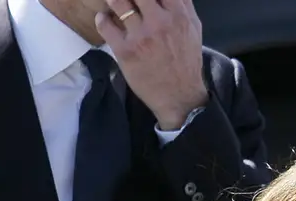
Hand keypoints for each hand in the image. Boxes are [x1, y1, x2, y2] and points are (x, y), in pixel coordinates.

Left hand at [95, 0, 208, 129]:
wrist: (180, 96)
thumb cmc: (186, 61)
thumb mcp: (193, 29)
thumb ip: (182, 5)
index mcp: (179, 14)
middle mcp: (160, 21)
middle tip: (128, 2)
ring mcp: (141, 35)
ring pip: (118, 2)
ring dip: (113, 1)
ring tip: (113, 4)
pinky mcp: (125, 50)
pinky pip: (105, 24)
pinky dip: (102, 19)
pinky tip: (106, 21)